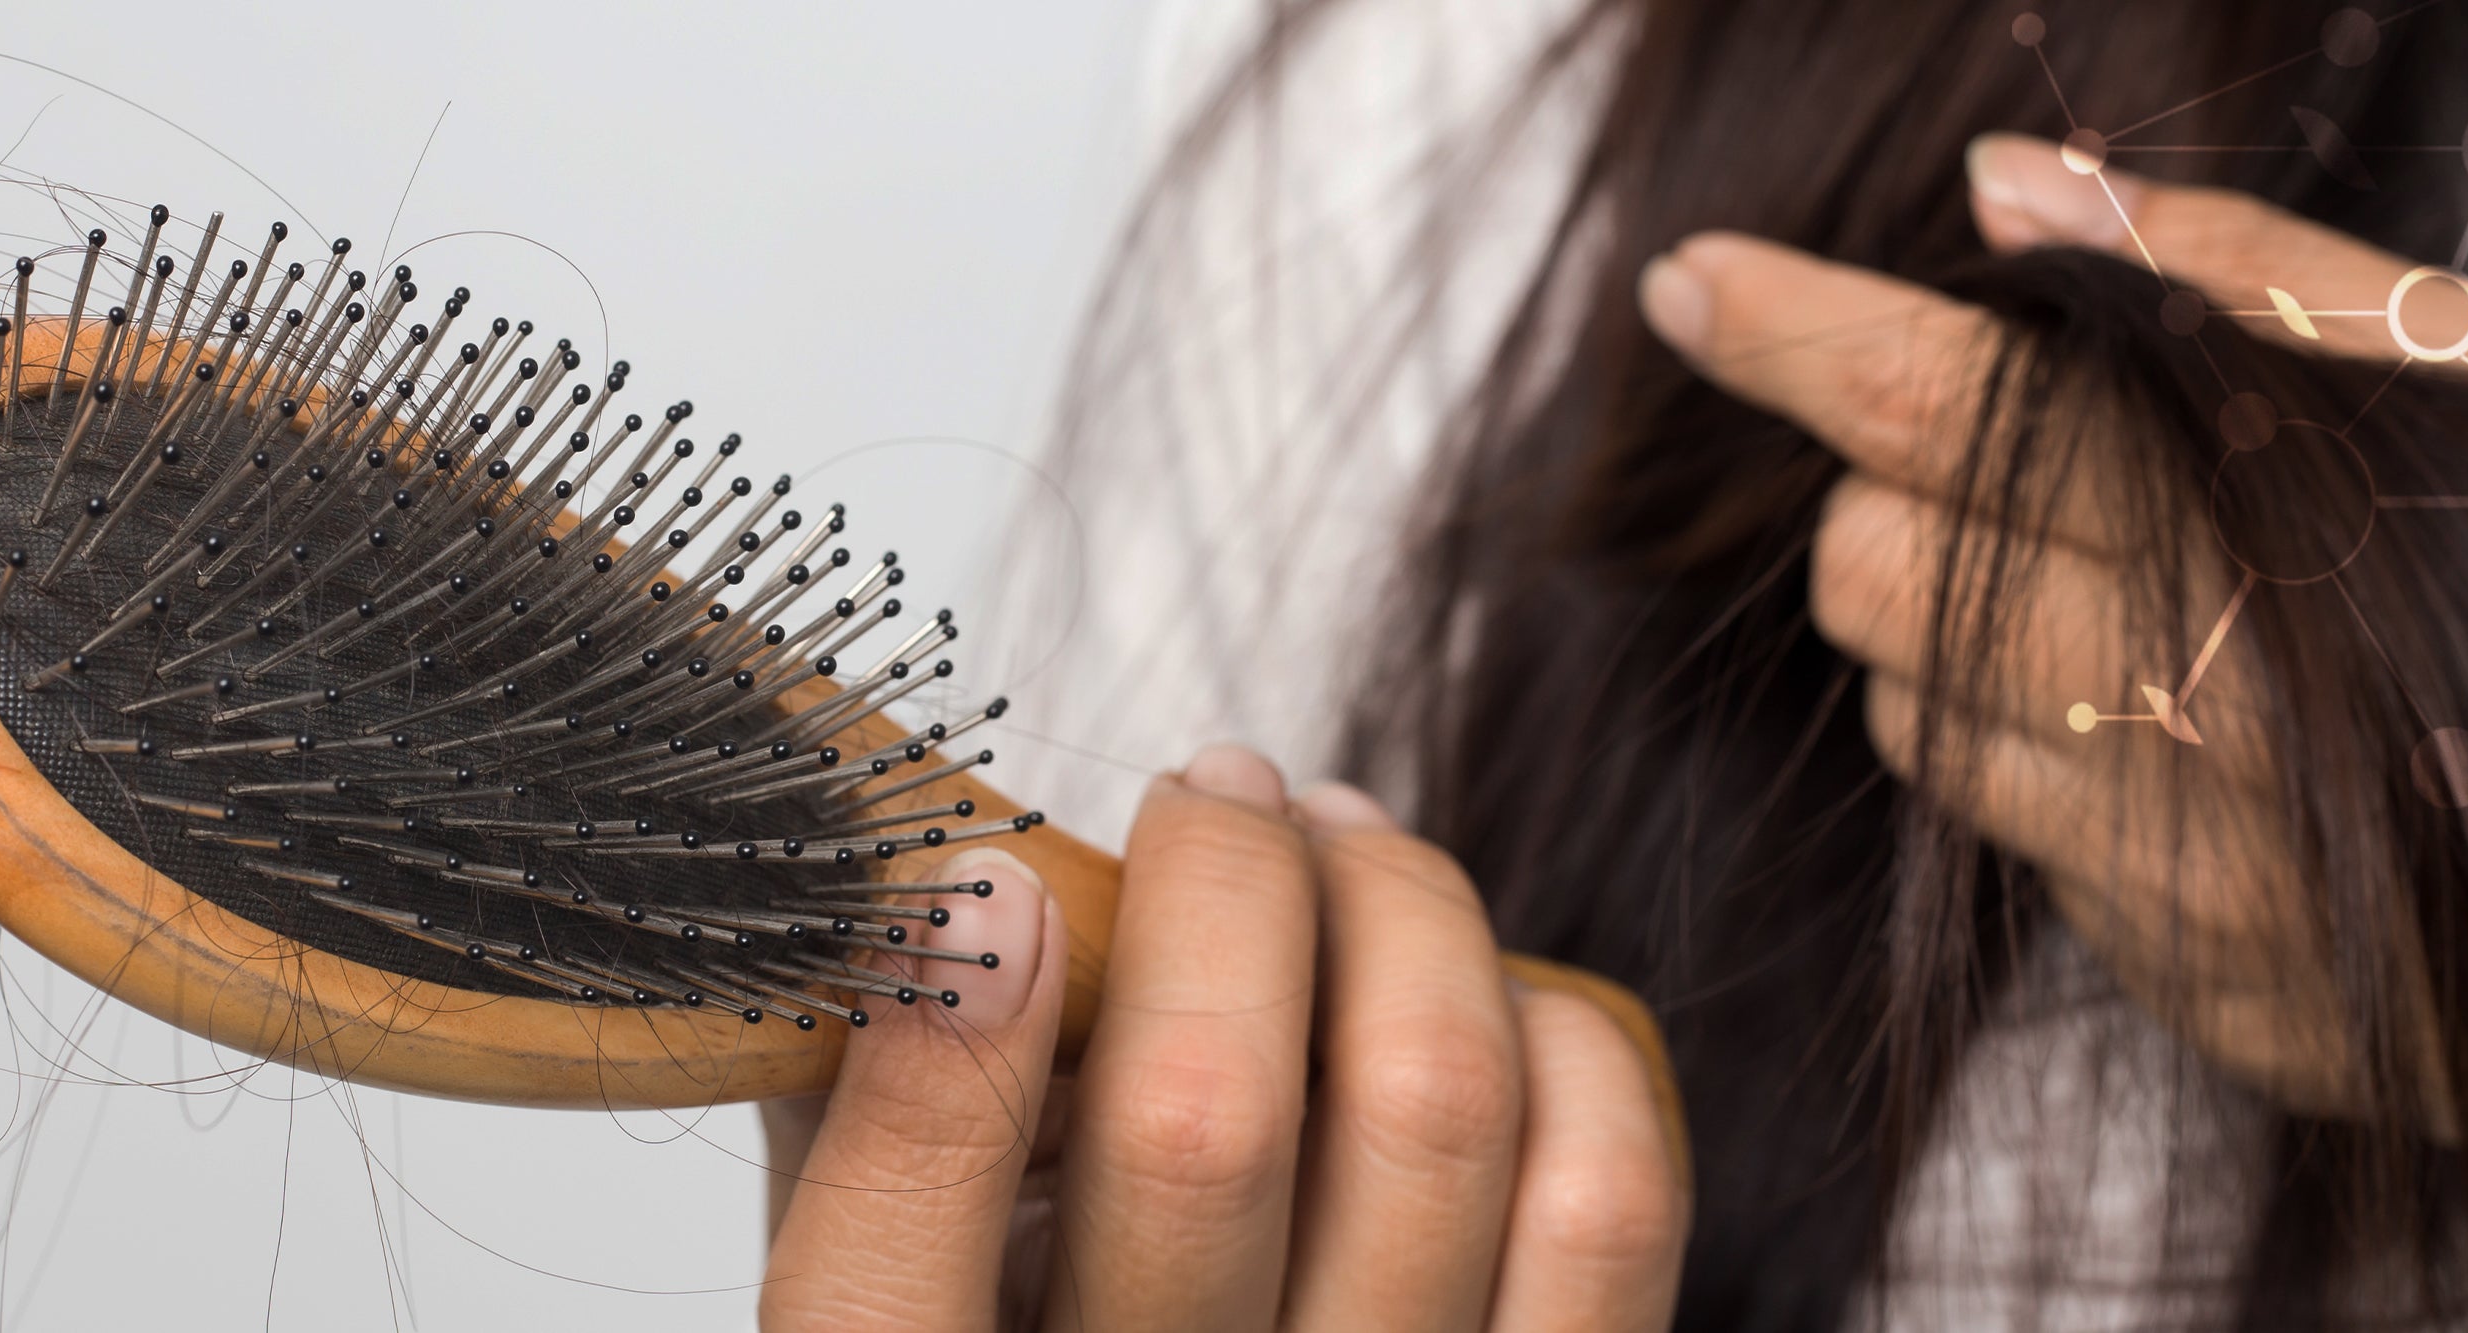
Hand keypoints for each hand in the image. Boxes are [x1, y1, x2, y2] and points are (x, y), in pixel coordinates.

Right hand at [759, 745, 1685, 1330]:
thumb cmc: (1049, 1325)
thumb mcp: (899, 1252)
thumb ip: (868, 1097)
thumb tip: (910, 867)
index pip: (888, 1270)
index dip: (942, 1029)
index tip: (986, 878)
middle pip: (1206, 1123)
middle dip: (1222, 882)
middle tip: (1215, 796)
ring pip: (1435, 1113)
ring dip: (1402, 910)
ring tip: (1348, 847)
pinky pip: (1599, 1198)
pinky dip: (1554, 1039)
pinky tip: (1479, 995)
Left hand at [1633, 132, 2467, 1320]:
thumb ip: (2236, 279)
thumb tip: (2011, 192)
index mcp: (2249, 526)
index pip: (1934, 408)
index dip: (1792, 336)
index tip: (1691, 285)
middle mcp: (2186, 710)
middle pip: (1875, 572)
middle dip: (1911, 503)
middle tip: (2044, 479)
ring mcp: (2178, 876)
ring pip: (1919, 725)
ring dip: (1974, 652)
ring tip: (2154, 616)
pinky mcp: (2193, 993)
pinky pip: (2037, 863)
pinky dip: (2081, 789)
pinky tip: (2231, 759)